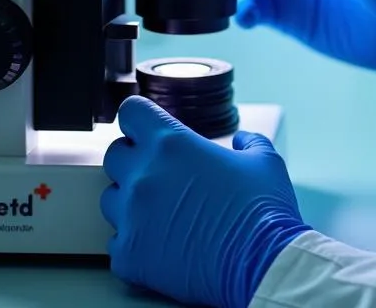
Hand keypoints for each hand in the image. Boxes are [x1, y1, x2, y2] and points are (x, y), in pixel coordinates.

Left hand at [101, 96, 310, 307]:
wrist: (261, 263)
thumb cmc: (262, 210)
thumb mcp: (264, 160)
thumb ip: (247, 142)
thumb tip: (242, 140)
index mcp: (172, 144)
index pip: (131, 112)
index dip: (141, 118)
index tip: (148, 127)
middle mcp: (144, 175)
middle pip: (114, 155)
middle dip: (133, 159)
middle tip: (159, 173)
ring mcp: (132, 217)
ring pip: (110, 198)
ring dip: (129, 201)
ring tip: (160, 211)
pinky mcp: (130, 255)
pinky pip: (117, 242)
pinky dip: (134, 241)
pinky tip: (160, 243)